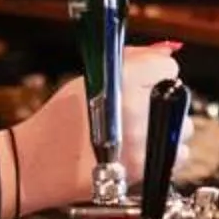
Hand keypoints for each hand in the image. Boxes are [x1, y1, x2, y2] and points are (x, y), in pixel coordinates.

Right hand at [1, 44, 180, 216]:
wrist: (37, 164)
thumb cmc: (58, 121)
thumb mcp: (89, 79)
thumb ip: (132, 60)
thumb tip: (166, 50)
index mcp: (121, 82)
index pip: (167, 66)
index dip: (155, 73)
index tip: (145, 82)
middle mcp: (135, 110)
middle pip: (177, 96)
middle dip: (159, 101)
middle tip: (134, 111)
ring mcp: (142, 141)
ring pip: (181, 127)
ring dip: (165, 128)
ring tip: (135, 134)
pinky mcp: (145, 168)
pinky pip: (177, 156)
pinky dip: (164, 154)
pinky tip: (139, 151)